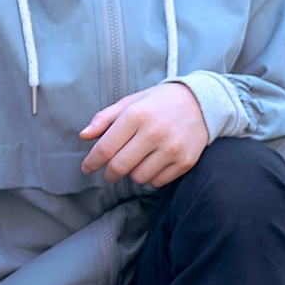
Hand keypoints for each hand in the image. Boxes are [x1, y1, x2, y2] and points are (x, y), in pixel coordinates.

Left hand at [80, 80, 210, 187]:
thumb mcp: (130, 103)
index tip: (86, 168)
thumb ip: (104, 118)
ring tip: (136, 162)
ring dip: (132, 174)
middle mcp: (154, 132)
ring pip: (138, 177)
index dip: (92, 161)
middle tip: (109, 172)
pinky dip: (151, 177)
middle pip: (119, 167)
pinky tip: (153, 164)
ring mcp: (172, 148)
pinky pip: (158, 182)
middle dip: (109, 173)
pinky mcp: (186, 161)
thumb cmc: (158, 103)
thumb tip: (83, 136)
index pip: (105, 148)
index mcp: (136, 115)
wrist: (201, 102)